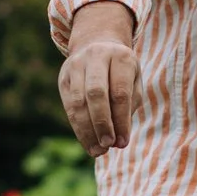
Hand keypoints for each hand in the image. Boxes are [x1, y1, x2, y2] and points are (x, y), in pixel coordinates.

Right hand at [57, 1, 136, 154]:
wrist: (98, 44)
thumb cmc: (122, 71)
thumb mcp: (133, 82)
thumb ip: (129, 107)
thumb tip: (118, 139)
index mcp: (120, 56)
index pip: (119, 92)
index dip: (121, 120)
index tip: (123, 143)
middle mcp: (95, 57)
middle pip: (96, 93)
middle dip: (101, 123)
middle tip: (108, 145)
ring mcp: (76, 66)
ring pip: (78, 101)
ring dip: (87, 130)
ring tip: (97, 151)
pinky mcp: (63, 77)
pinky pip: (69, 106)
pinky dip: (78, 128)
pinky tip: (88, 143)